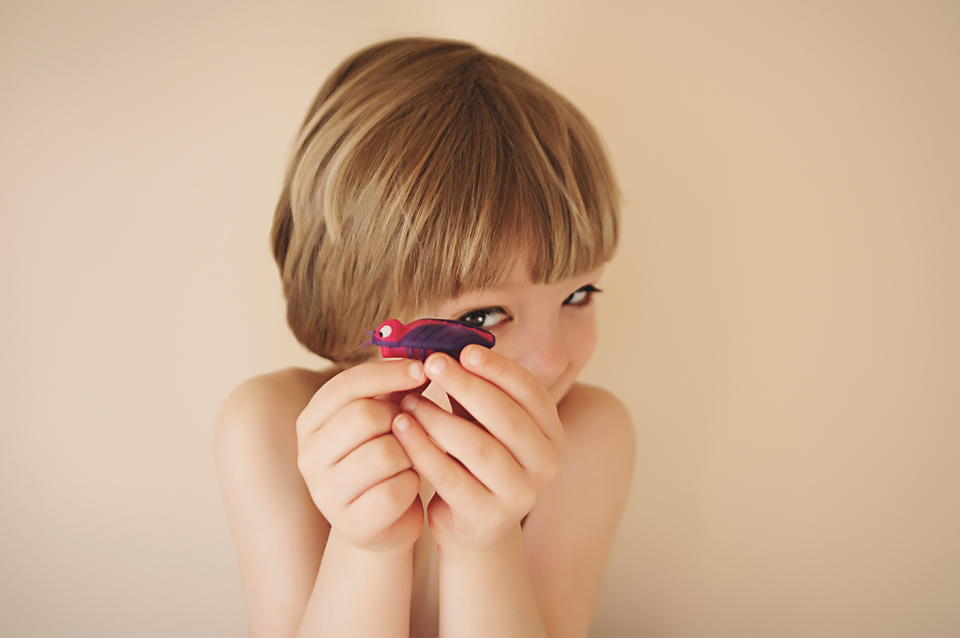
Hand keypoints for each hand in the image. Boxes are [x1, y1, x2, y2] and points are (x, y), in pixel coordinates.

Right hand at [296, 360, 427, 551]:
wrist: (382, 523)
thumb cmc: (385, 462)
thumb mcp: (382, 420)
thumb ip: (393, 388)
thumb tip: (424, 353)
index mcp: (310, 422)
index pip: (345, 385)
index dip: (387, 373)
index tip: (421, 369)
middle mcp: (308, 456)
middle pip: (364, 416)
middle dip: (401, 418)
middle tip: (416, 427)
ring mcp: (325, 493)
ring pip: (385, 453)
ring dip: (411, 453)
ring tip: (411, 458)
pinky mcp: (351, 524)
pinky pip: (396, 491)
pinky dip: (412, 484)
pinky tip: (409, 486)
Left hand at [391, 345, 563, 549]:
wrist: (472, 521)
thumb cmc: (475, 458)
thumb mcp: (482, 420)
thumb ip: (473, 386)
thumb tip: (442, 340)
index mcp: (551, 432)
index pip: (531, 391)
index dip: (498, 369)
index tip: (464, 351)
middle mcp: (546, 464)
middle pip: (507, 417)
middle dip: (467, 386)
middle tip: (432, 365)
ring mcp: (520, 495)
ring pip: (479, 448)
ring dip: (439, 418)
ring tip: (408, 400)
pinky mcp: (487, 518)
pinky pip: (451, 478)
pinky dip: (423, 450)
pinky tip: (401, 430)